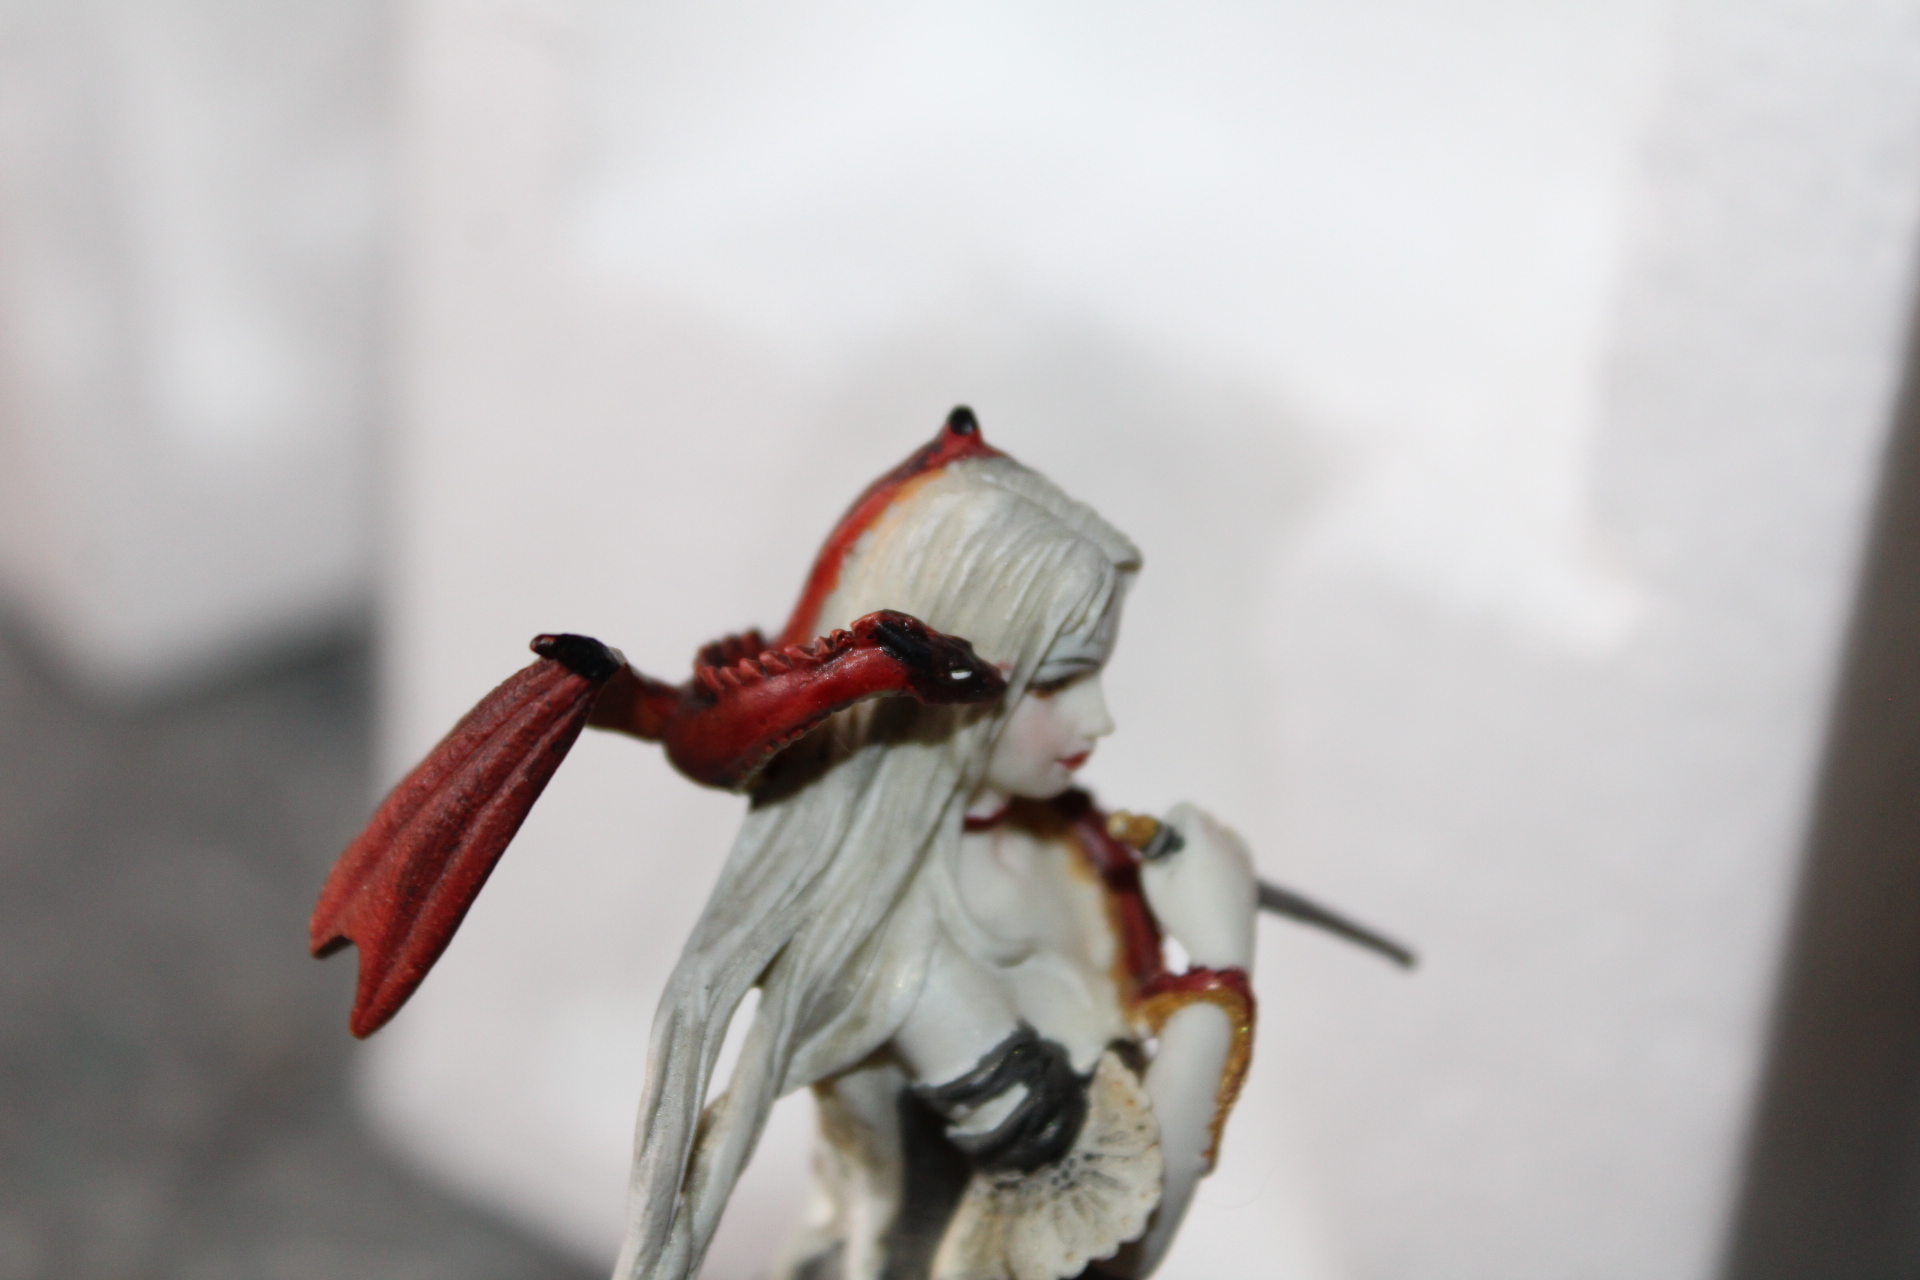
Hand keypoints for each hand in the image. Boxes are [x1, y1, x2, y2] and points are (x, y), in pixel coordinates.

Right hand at [1139, 802, 1256, 969]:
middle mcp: (1228, 843)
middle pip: (1205, 819)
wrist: (1223, 950)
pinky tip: (1211, 879)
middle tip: (1175, 859)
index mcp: (1203, 839)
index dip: (1170, 821)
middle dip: (1186, 832)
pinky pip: (1235, 851)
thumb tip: (1157, 846)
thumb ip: (1152, 856)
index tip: (1163, 843)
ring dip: (1206, 842)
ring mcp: (1244, 859)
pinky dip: (1222, 856)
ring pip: (1222, 833)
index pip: (1186, 809)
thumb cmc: (1184, 916)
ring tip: (1194, 872)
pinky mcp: (1251, 876)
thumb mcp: (1153, 884)